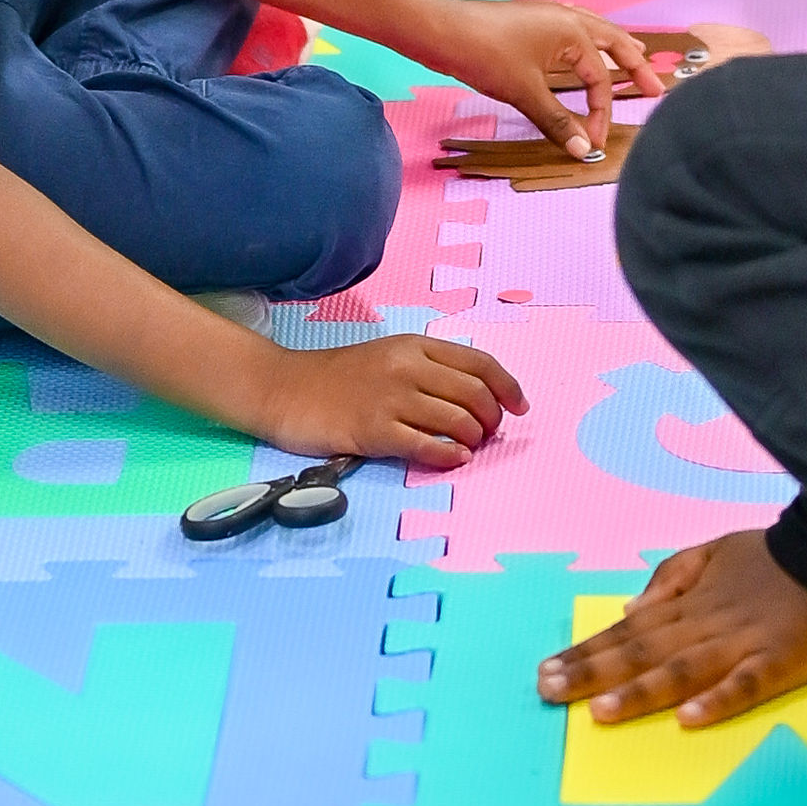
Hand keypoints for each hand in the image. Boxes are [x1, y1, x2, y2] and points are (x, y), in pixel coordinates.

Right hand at [256, 330, 525, 470]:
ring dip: (473, 440)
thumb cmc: (338, 378)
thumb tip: (475, 397)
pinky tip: (453, 461)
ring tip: (468, 449)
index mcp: (415, 345)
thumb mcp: (387, 357)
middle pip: (475, 394)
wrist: (286, 389)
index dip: (508, 387)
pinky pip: (426, 446)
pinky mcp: (374, 430)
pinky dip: (448, 456)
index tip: (520, 407)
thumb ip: (427, 370)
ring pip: (457, 420)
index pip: (479, 362)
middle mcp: (408, 366)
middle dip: (492, 419)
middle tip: (488, 435)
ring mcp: (391, 398)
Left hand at [426, 0, 666, 157]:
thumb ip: (558, 121)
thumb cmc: (487, 56)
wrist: (444, 31)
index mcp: (572, 31)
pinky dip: (589, 38)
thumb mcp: (525, 92)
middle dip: (635, 65)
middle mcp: (566, 18)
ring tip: (633, 56)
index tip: (594, 141)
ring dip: (615, 46)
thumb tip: (585, 151)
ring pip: (594, 30)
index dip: (601, 112)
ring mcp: (548, 15)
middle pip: (612, 41)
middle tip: (655, 88)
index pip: (600, 78)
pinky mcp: (532, 21)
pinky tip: (583, 43)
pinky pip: (574, 27)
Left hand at [537, 531, 806, 725]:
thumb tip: (628, 607)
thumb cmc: (777, 557)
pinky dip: (717, 700)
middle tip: (548, 691)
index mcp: (690, 602)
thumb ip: (672, 577)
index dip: (586, 651)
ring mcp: (742, 644)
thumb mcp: (716, 551)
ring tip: (600, 712)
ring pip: (682, 670)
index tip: (545, 671)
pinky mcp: (780, 662)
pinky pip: (746, 684)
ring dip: (639, 691)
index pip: (628, 630)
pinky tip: (688, 719)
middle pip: (642, 651)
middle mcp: (706, 624)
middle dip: (592, 672)